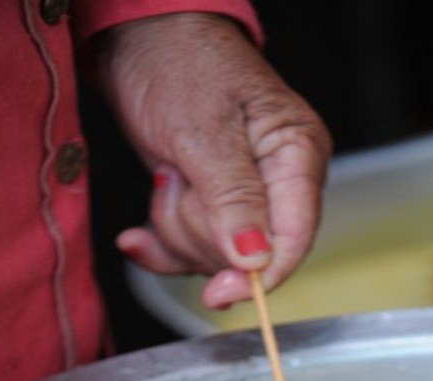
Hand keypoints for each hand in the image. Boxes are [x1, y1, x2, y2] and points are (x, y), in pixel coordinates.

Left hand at [95, 13, 331, 308]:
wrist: (137, 34)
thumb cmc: (178, 61)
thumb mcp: (203, 131)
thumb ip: (233, 200)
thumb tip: (257, 260)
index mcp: (296, 157)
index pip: (294, 239)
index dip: (259, 275)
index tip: (218, 294)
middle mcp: (277, 182)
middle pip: (248, 254)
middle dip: (199, 228)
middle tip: (176, 177)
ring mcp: (242, 196)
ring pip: (214, 255)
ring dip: (175, 226)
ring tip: (165, 173)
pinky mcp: (208, 205)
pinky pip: (188, 252)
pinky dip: (159, 245)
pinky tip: (136, 236)